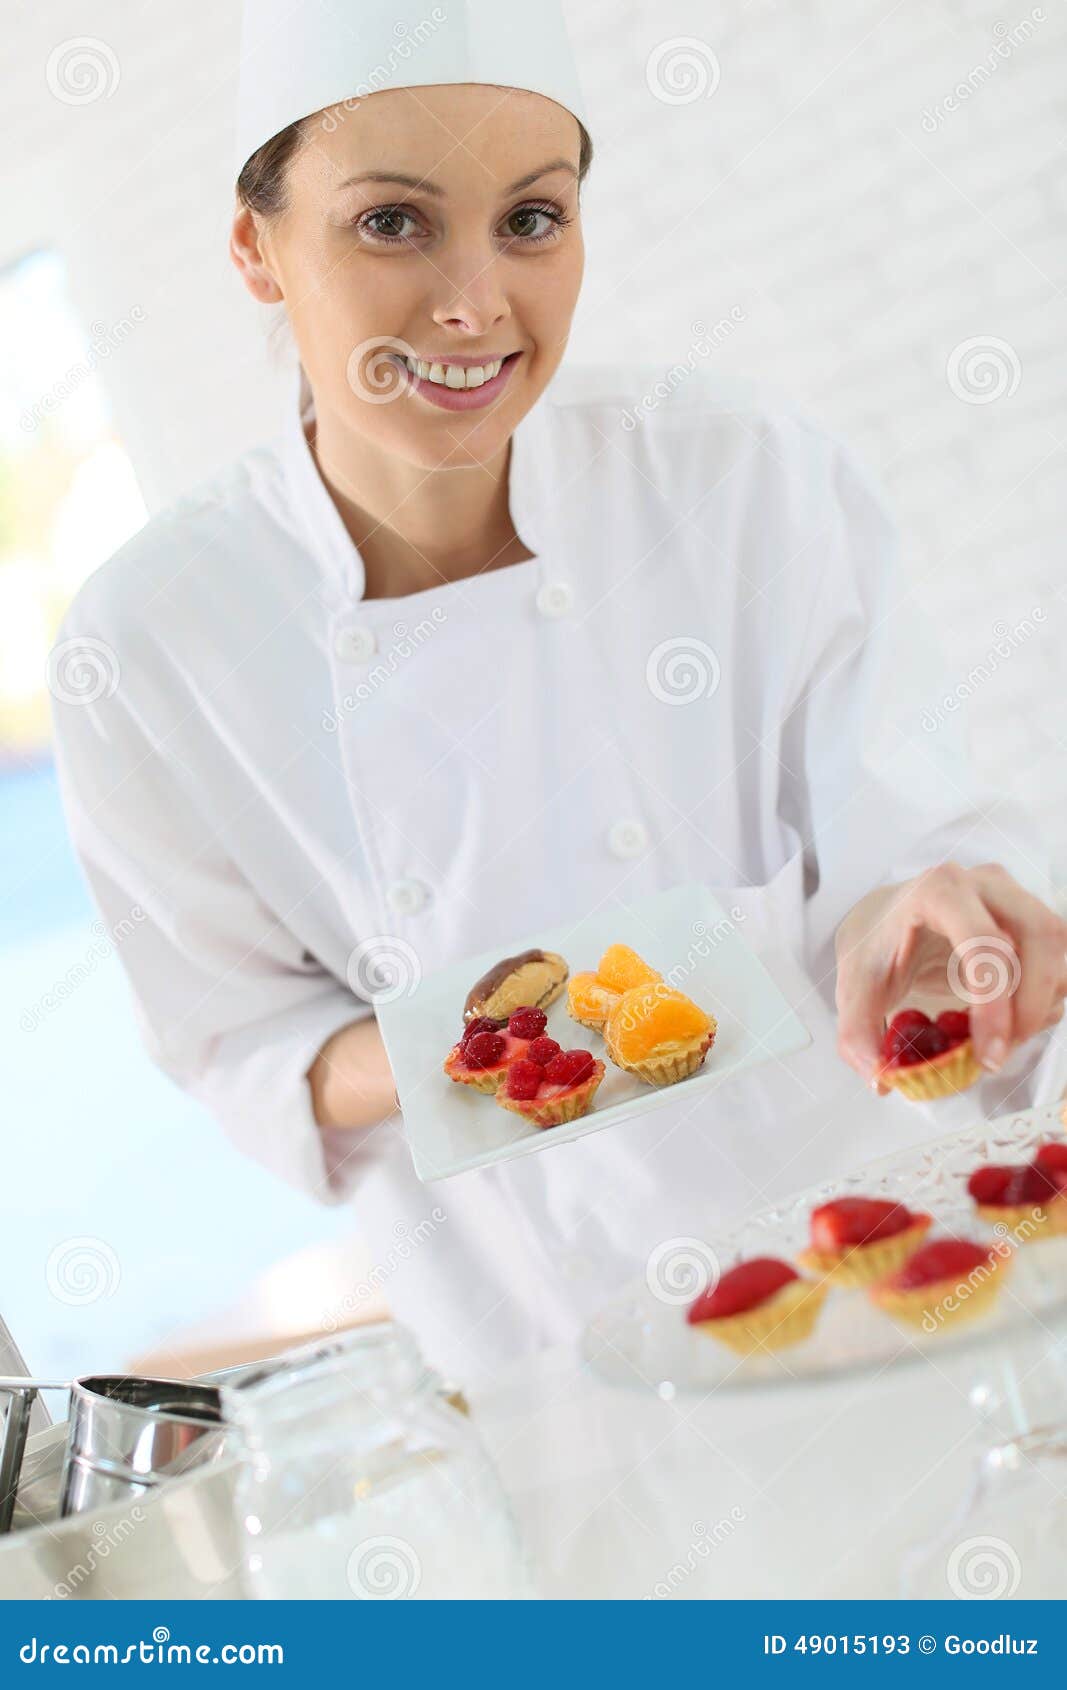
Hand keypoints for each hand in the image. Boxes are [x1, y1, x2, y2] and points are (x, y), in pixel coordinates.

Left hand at [834, 862, 1066, 1092]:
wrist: (884, 919)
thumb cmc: (876, 945)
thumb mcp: (855, 985)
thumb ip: (857, 1031)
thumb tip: (880, 1077)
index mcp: (938, 891)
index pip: (983, 940)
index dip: (994, 1001)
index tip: (987, 1053)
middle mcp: (984, 885)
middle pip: (1040, 936)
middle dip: (1030, 1004)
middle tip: (999, 1054)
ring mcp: (1013, 898)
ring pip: (1057, 947)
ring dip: (1041, 1003)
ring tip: (1000, 1041)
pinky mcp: (1028, 921)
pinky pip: (1058, 960)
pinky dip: (1044, 999)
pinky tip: (1009, 1024)